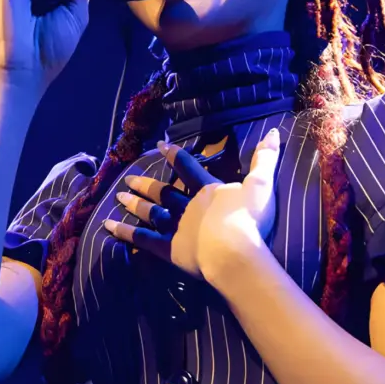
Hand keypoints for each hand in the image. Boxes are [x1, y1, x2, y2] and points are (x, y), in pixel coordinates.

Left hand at [104, 128, 280, 282]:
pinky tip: (109, 227)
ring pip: (150, 212)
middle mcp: (187, 206)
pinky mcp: (169, 250)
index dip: (174, 155)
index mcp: (207, 190)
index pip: (188, 167)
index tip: (159, 145)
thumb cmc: (250, 219)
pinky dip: (126, 233)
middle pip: (163, 192)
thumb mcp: (262, 185)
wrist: (234, 251)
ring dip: (134, 204)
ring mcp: (176, 227)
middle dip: (146, 184)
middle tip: (128, 178)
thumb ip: (266, 159)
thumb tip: (275, 132)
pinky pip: (143, 240)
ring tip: (119, 196)